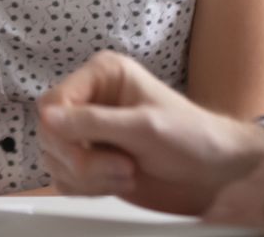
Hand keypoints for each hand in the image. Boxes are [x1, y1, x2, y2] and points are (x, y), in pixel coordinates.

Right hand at [37, 51, 263, 215]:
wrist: (216, 169)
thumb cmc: (192, 136)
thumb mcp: (144, 127)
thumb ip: (93, 122)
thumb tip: (48, 116)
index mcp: (102, 75)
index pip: (53, 102)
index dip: (63, 132)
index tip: (87, 150)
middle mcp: (91, 101)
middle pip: (50, 135)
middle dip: (83, 161)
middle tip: (122, 167)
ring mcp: (90, 132)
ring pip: (56, 160)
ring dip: (89, 178)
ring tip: (127, 174)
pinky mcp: (92, 160)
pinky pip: (66, 178)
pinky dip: (89, 188)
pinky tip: (120, 182)